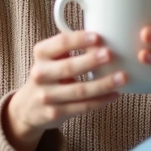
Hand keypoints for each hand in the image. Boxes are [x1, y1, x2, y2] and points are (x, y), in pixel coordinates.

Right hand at [4, 31, 125, 150]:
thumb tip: (103, 40)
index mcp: (41, 54)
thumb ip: (69, 49)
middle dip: (91, 61)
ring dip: (103, 84)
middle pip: (69, 67)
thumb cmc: (49, 75)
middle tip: (110, 55)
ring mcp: (46, 96)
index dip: (79, 39)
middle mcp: (40, 74)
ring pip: (79, 90)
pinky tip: (114, 94)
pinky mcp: (54, 113)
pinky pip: (82, 107)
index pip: (60, 43)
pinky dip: (101, 101)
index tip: (98, 36)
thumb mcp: (52, 58)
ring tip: (121, 77)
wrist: (29, 107)